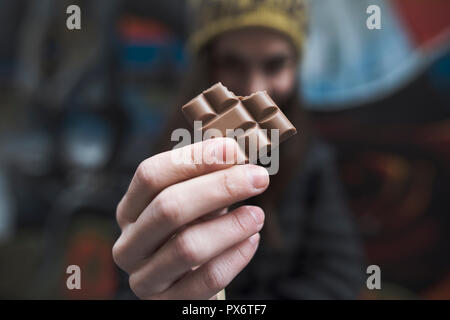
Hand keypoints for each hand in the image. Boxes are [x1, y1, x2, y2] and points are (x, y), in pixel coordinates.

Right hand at [112, 137, 268, 298]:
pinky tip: (251, 241)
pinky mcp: (167, 304)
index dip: (193, 159)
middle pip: (169, 207)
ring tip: (257, 215)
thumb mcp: (194, 203)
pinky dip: (236, 257)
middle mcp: (129, 244)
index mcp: (130, 210)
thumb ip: (207, 178)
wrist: (187, 282)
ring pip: (188, 247)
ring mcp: (144, 278)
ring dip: (231, 226)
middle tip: (258, 178)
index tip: (234, 150)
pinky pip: (207, 279)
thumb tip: (236, 150)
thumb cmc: (192, 232)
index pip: (151, 175)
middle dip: (220, 188)